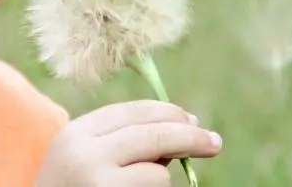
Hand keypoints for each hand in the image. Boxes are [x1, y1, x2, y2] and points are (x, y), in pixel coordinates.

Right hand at [34, 100, 222, 186]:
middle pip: (152, 134)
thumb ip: (123, 141)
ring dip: (161, 181)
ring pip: (158, 173)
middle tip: (214, 143)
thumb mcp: (86, 158)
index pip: (133, 111)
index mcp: (77, 133)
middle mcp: (85, 154)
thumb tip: (185, 128)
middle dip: (190, 136)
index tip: (193, 120)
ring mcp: (98, 182)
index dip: (169, 113)